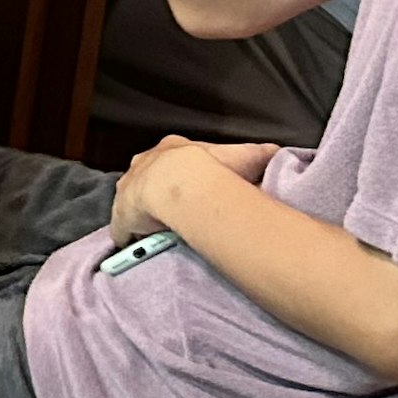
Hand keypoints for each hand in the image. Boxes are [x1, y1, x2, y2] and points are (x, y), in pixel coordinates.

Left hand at [112, 134, 276, 244]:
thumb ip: (259, 154)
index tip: (188, 188)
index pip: (172, 160)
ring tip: (157, 230)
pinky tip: (140, 249)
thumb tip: (276, 152)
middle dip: (156, 191)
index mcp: (172, 148)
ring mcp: (129, 187)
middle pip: (147, 177)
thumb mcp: (244, 156)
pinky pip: (124, 227)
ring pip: (133, 200)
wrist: (180, 182)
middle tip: (171, 212)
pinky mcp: (121, 214)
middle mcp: (145, 163)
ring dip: (142, 212)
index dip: (180, 174)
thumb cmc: (213, 165)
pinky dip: (131, 236)